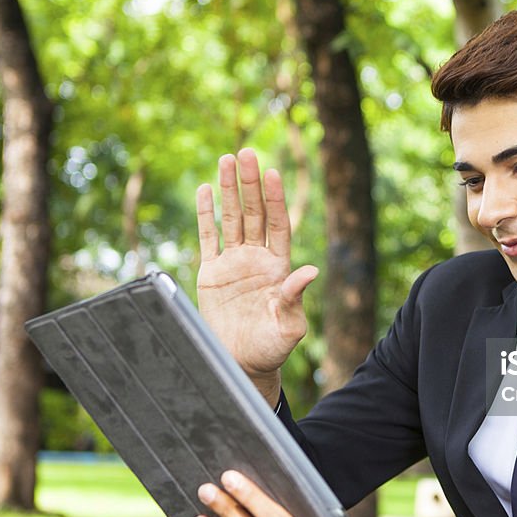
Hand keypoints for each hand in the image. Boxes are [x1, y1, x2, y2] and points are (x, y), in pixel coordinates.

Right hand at [196, 149, 317, 405]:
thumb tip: (310, 270)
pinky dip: (206, 213)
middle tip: (248, 152)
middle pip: (254, 213)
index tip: (273, 173)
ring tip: (227, 159)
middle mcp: (257, 258)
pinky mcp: (212, 273)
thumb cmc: (272, 347)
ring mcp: (234, 263)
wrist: (243, 364)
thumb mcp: (289, 325)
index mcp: (279, 267)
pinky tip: (206, 188)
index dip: (275, 199)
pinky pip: (209, 237)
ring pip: (231, 218)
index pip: (278, 224)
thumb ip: (295, 297)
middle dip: (251, 183)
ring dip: (230, 189)